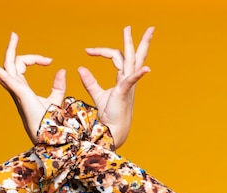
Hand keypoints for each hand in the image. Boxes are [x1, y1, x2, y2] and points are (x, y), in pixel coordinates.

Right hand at [0, 33, 65, 143]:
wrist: (47, 134)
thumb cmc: (49, 120)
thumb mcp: (56, 98)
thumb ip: (58, 85)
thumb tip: (61, 70)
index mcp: (22, 88)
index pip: (23, 65)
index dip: (35, 59)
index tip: (50, 61)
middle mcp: (16, 88)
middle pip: (12, 63)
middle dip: (12, 48)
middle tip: (14, 34)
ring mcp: (16, 90)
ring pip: (4, 69)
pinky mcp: (19, 92)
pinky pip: (5, 78)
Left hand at [78, 26, 154, 148]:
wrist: (112, 132)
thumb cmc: (108, 116)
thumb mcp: (97, 95)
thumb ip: (90, 82)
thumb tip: (80, 68)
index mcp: (122, 80)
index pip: (116, 57)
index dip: (103, 51)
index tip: (88, 51)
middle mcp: (127, 80)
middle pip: (133, 56)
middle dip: (135, 41)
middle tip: (136, 28)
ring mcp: (128, 86)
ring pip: (133, 61)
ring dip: (136, 46)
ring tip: (138, 32)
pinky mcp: (125, 93)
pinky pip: (132, 80)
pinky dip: (138, 74)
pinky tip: (146, 69)